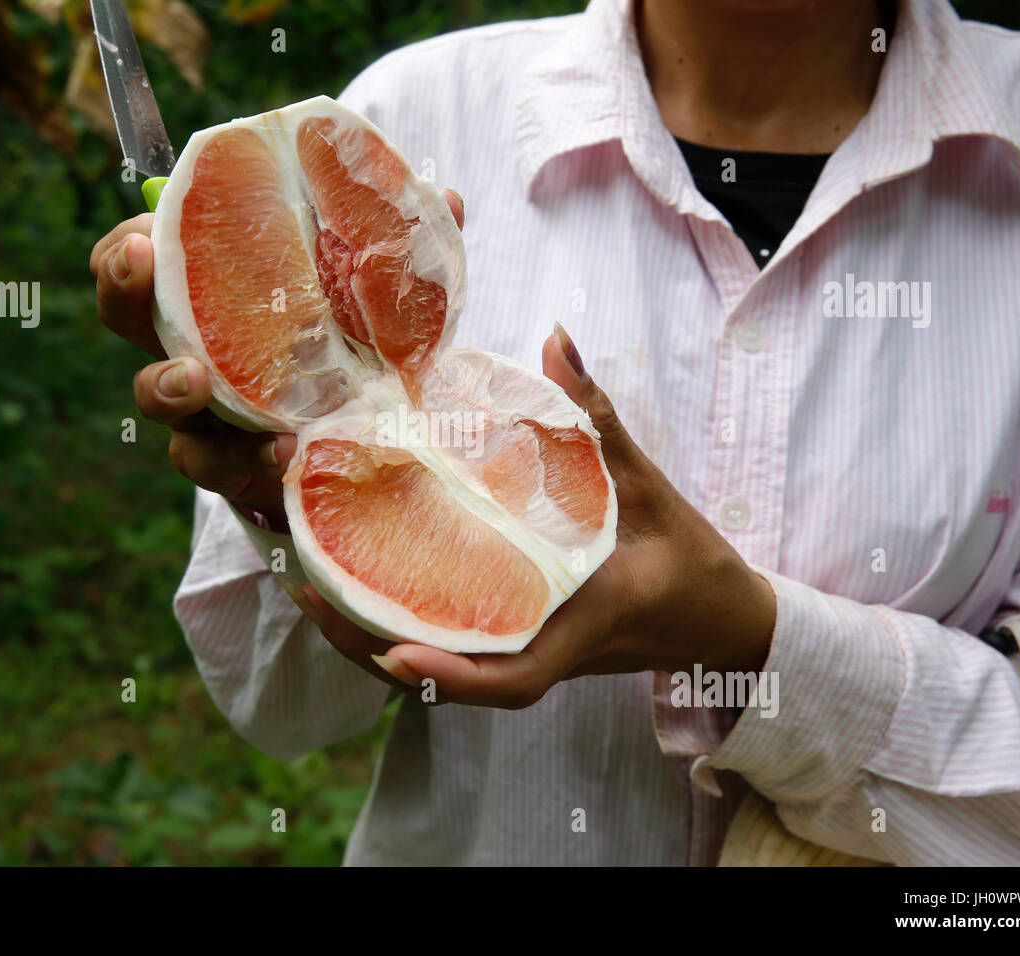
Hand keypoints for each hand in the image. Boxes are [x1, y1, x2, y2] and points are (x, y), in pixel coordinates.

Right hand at [88, 190, 465, 527]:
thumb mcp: (375, 299)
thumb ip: (395, 252)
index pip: (140, 255)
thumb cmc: (351, 350)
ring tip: (197, 380)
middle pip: (124, 316)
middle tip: (142, 268)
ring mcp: (203, 409)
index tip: (147, 234)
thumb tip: (444, 196)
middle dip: (122, 290)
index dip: (127, 245)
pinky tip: (280, 449)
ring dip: (168, 384)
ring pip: (154, 395)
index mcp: (215, 291)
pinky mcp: (228, 465)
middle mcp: (193, 345)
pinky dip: (243, 457)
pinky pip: (212, 463)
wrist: (363, 446)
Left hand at [297, 325, 777, 706]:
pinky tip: (351, 585)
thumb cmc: (689, 559)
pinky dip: (396, 626)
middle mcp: (544, 649)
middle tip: (302, 588)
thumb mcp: (648, 484)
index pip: (514, 677)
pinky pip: (450, 648)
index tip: (395, 652)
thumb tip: (556, 337)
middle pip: (444, 679)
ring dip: (366, 639)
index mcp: (582, 623)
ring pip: (435, 670)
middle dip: (367, 647)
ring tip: (304, 585)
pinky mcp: (519, 642)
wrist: (717, 620)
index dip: (452, 677)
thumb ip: (598, 417)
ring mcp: (527, 652)